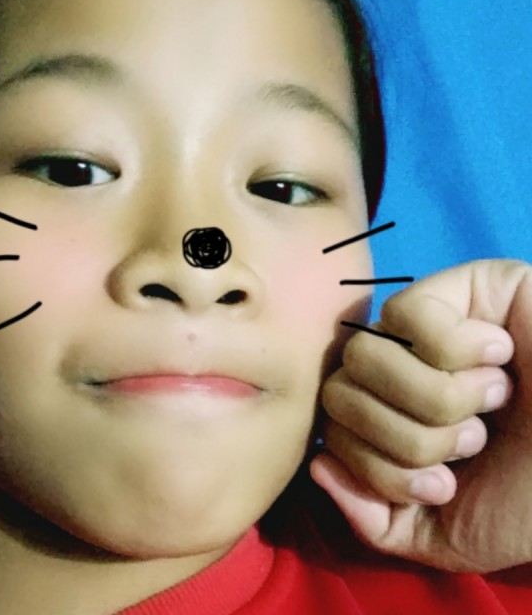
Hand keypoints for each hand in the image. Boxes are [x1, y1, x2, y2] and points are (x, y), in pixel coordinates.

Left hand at [310, 258, 531, 572]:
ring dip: (438, 398)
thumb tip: (319, 466)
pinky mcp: (451, 288)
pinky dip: (458, 348)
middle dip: (412, 438)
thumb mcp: (451, 531)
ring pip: (365, 357)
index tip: (447, 484)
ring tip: (493, 401)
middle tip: (476, 439)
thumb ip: (378, 520)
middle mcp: (393, 371)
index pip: (331, 433)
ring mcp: (416, 328)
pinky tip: (500, 354)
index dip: (380, 470)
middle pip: (341, 396)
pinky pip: (406, 313)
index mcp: (388, 421)